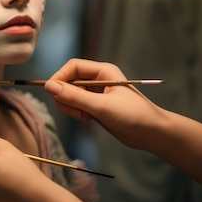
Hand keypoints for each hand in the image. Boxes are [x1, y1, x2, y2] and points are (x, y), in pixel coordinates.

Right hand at [45, 58, 165, 150]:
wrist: (151, 133)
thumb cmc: (133, 116)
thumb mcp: (102, 106)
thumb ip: (75, 97)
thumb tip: (49, 86)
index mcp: (102, 72)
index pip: (73, 67)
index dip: (60, 77)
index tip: (52, 92)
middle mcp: (97, 80)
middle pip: (68, 81)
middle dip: (65, 96)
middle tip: (74, 110)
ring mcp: (95, 94)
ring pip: (70, 94)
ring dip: (70, 106)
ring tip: (84, 116)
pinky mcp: (95, 106)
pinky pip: (76, 105)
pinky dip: (75, 112)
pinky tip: (87, 119)